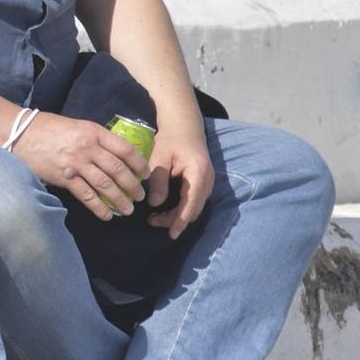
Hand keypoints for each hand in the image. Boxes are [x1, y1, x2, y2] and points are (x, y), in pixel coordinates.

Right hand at [10, 112, 148, 220]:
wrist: (20, 133)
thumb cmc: (49, 128)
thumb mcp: (77, 126)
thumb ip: (96, 139)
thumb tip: (114, 155)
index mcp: (94, 132)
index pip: (125, 149)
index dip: (139, 164)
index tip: (145, 174)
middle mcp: (88, 148)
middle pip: (118, 169)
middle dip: (132, 185)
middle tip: (140, 196)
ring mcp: (76, 164)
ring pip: (105, 185)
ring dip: (120, 199)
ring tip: (128, 209)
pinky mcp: (64, 178)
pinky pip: (86, 196)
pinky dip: (99, 208)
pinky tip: (107, 216)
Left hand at [145, 124, 213, 239]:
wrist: (184, 126)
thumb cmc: (170, 139)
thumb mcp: (159, 157)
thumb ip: (158, 181)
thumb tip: (154, 204)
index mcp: (198, 172)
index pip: (191, 203)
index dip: (181, 220)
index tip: (171, 234)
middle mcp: (208, 180)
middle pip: (194, 209)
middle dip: (175, 220)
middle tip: (151, 221)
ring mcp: (208, 182)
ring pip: (195, 207)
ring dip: (178, 216)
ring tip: (155, 217)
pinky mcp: (204, 183)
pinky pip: (194, 202)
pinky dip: (182, 209)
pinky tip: (165, 209)